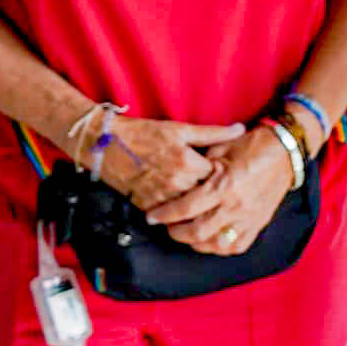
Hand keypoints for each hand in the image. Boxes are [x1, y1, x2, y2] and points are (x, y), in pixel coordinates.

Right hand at [95, 113, 238, 212]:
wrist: (106, 144)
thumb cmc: (144, 133)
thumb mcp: (180, 129)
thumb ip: (213, 133)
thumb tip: (240, 130)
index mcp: (188, 163)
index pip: (218, 177)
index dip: (222, 174)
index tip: (225, 172)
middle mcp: (177, 183)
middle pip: (205, 196)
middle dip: (210, 193)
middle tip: (215, 189)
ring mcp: (161, 197)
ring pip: (188, 209)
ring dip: (194, 205)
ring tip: (198, 198)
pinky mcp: (147, 206)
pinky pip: (168, 215)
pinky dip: (175, 211)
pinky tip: (179, 204)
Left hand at [142, 125, 297, 254]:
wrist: (286, 150)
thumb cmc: (251, 145)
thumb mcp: (220, 149)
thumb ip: (200, 166)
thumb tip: (179, 179)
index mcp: (224, 185)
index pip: (186, 208)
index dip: (165, 215)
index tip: (151, 217)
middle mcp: (236, 206)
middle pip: (198, 233)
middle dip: (177, 233)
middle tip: (168, 227)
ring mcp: (249, 218)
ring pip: (216, 244)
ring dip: (197, 243)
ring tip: (187, 234)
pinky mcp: (259, 223)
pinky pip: (237, 246)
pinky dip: (220, 248)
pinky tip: (210, 241)